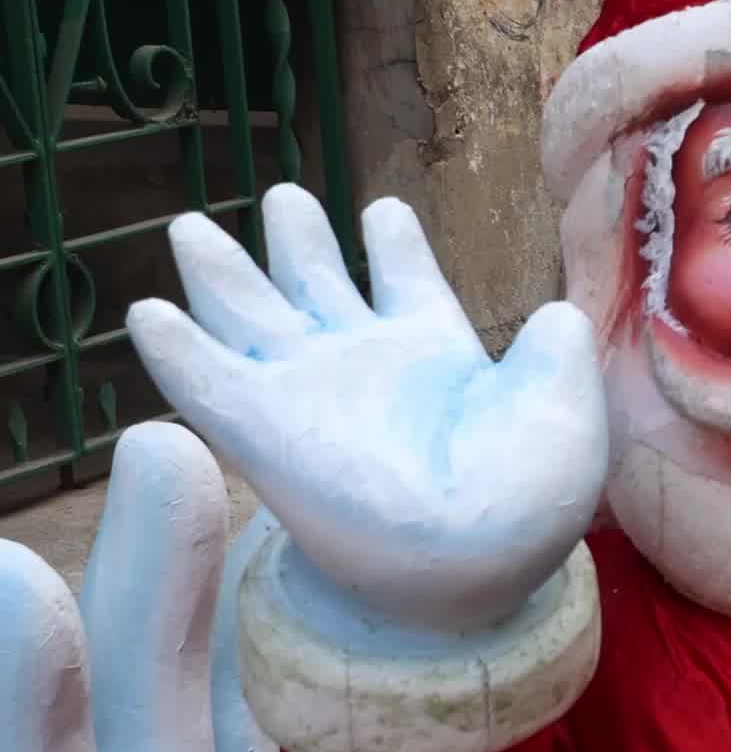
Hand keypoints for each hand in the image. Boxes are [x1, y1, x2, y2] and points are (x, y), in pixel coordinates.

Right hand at [127, 185, 604, 637]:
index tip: (382, 210)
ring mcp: (309, 393)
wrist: (475, 557)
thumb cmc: (528, 496)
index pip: (408, 280)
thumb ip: (556, 356)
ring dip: (221, 270)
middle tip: (282, 194)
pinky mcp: (262, 429)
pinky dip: (173, 345)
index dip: (394, 243)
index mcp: (438, 352)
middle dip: (299, 239)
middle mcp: (366, 365)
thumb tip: (557, 315)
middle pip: (318, 282)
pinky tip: (145, 311)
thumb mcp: (563, 411)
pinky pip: (204, 379)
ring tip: (189, 225)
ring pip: (250, 312)